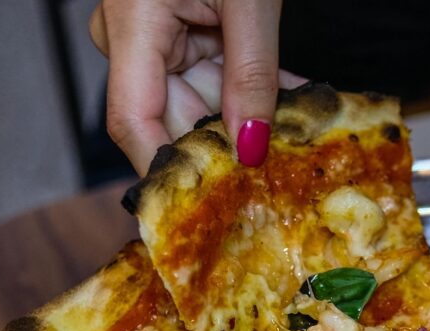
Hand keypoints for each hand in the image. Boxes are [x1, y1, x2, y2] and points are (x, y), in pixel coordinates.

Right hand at [89, 0, 303, 174]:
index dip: (169, 172)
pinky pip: (211, 80)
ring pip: (199, 105)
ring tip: (299, 131)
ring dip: (250, 119)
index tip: (210, 210)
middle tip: (281, 172)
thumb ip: (252, 74)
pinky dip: (250, 92)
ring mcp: (151, 38)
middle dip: (228, 148)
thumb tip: (250, 148)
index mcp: (133, 23)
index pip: (134, 123)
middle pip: (172, 121)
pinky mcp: (176, 35)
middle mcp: (130, 37)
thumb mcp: (251, 1)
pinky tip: (293, 106)